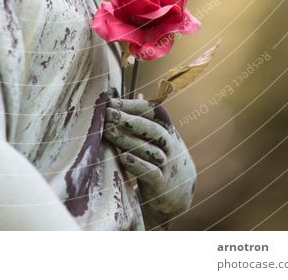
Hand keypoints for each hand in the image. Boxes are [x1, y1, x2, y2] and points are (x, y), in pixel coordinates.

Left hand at [104, 97, 195, 228]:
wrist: (179, 194)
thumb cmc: (160, 157)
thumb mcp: (158, 136)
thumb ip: (146, 117)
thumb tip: (135, 92)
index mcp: (167, 129)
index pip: (152, 111)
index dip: (133, 105)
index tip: (112, 102)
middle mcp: (169, 144)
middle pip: (152, 129)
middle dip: (129, 120)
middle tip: (108, 114)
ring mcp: (167, 164)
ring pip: (149, 149)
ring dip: (127, 139)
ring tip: (108, 131)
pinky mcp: (161, 183)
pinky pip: (151, 172)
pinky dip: (137, 165)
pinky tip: (123, 157)